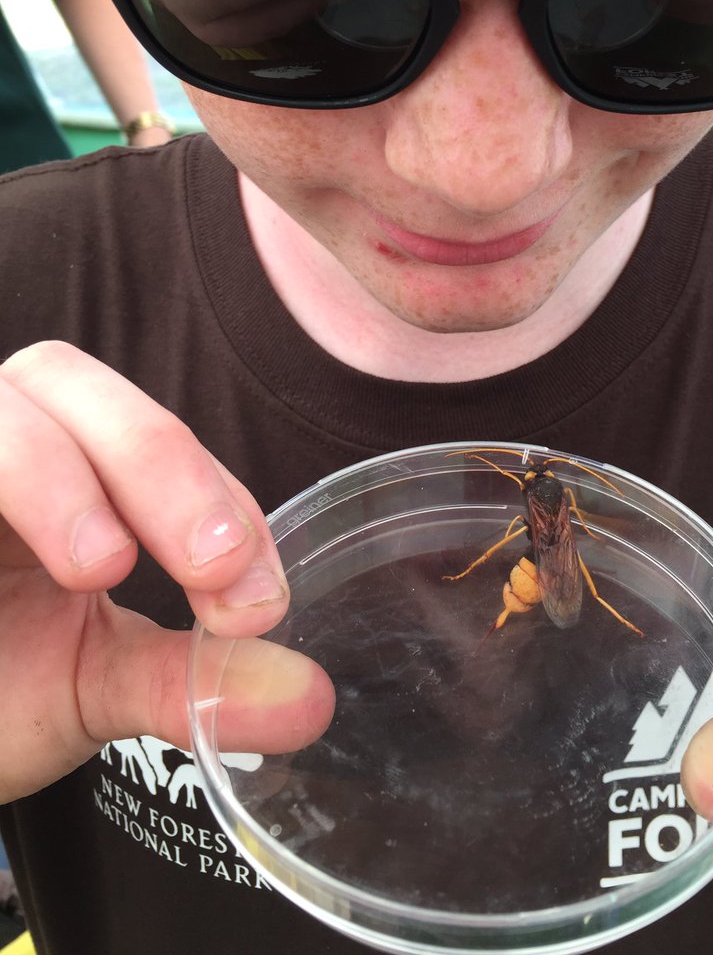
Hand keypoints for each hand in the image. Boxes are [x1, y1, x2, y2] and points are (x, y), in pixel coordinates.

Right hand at [0, 341, 333, 803]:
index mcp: (61, 456)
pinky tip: (5, 577)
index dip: (220, 500)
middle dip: (158, 465)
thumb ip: (193, 684)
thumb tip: (312, 702)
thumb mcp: (93, 686)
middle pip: (68, 380)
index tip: (260, 600)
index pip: (153, 438)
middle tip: (217, 565)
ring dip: (56, 476)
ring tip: (104, 566)